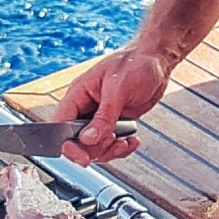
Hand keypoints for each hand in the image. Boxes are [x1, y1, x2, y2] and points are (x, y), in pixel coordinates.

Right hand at [51, 44, 173, 165]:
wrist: (157, 61)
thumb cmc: (136, 63)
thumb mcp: (119, 88)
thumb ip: (103, 116)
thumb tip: (87, 138)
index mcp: (78, 93)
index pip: (61, 123)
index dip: (67, 144)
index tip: (82, 157)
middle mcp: (86, 107)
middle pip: (76, 140)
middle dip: (94, 148)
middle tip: (112, 142)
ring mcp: (100, 116)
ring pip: (93, 147)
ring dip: (110, 150)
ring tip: (124, 141)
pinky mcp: (114, 123)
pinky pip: (110, 145)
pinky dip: (121, 148)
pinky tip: (131, 140)